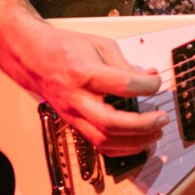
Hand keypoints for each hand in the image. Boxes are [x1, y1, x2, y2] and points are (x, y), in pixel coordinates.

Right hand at [6, 17, 164, 154]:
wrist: (33, 57)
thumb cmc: (64, 48)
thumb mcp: (100, 45)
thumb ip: (125, 64)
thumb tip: (149, 76)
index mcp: (85, 73)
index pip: (123, 85)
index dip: (147, 86)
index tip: (156, 82)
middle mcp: (77, 98)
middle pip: (111, 123)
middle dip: (142, 125)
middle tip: (162, 119)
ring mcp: (73, 114)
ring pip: (104, 141)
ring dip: (135, 142)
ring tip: (155, 133)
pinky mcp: (73, 124)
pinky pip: (98, 145)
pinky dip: (121, 148)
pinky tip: (137, 142)